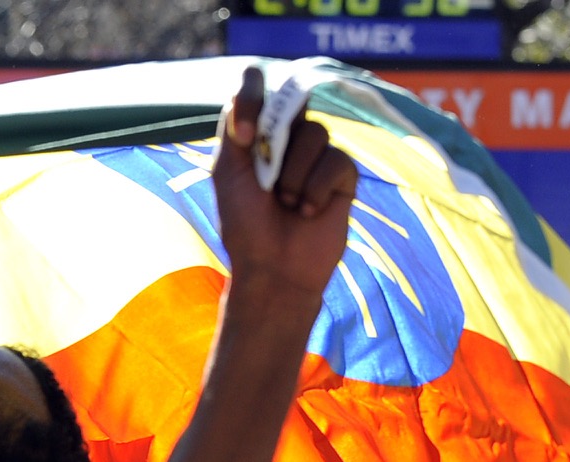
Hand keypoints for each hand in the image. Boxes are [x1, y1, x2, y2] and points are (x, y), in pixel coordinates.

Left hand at [212, 67, 357, 298]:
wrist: (273, 270)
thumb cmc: (245, 225)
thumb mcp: (227, 173)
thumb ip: (234, 129)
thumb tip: (254, 100)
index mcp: (255, 132)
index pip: (255, 84)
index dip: (252, 92)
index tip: (243, 133)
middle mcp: (288, 138)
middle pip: (293, 104)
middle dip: (275, 147)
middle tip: (265, 183)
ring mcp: (317, 156)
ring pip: (316, 132)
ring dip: (294, 175)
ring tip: (287, 205)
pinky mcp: (343, 177)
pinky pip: (337, 160)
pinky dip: (317, 188)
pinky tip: (308, 212)